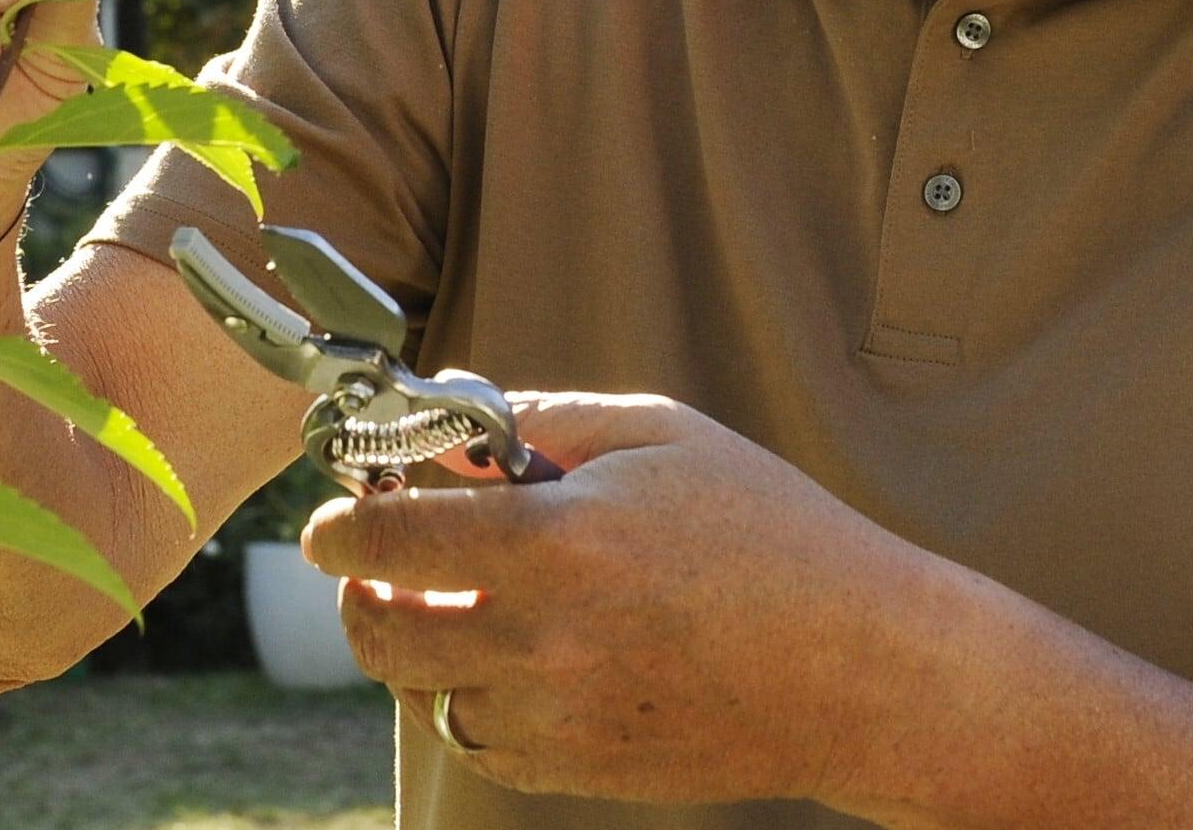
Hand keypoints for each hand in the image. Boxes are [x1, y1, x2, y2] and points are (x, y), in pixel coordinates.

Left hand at [302, 391, 930, 807]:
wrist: (861, 671)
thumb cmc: (772, 534)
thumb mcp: (661, 435)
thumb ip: (542, 421)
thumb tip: (451, 430)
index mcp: (557, 542)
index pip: (390, 541)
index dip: (339, 528)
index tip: (331, 521)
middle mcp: (543, 641)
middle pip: (381, 632)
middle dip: (359, 592)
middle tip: (376, 565)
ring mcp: (558, 718)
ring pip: (424, 693)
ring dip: (416, 648)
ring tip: (451, 605)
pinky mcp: (578, 770)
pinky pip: (477, 742)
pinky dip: (468, 701)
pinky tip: (509, 660)